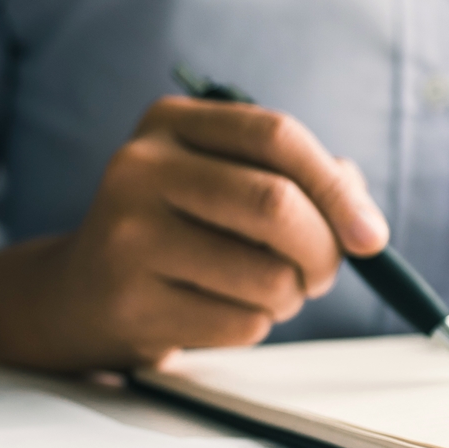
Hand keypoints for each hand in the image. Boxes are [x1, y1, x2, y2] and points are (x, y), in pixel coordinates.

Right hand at [22, 96, 389, 367]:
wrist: (77, 293)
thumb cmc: (173, 232)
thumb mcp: (218, 181)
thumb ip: (293, 178)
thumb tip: (362, 218)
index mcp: (169, 122)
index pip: (276, 137)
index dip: (337, 188)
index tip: (371, 236)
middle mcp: (139, 169)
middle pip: (275, 205)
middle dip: (323, 251)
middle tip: (322, 275)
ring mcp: (128, 236)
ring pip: (266, 274)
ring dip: (288, 295)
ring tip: (261, 291)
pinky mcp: (130, 301)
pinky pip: (241, 323)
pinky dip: (254, 325)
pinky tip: (218, 311)